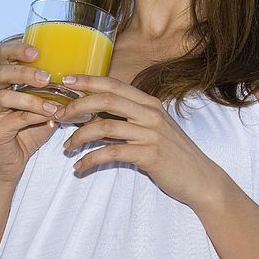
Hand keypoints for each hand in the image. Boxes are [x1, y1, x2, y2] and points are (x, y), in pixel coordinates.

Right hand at [0, 40, 62, 184]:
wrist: (11, 162)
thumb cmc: (31, 129)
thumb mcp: (48, 106)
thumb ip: (60, 92)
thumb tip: (89, 80)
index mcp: (6, 80)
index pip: (4, 55)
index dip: (17, 49)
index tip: (37, 50)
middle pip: (2, 72)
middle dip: (24, 71)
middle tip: (47, 77)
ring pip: (4, 96)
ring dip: (32, 98)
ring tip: (53, 104)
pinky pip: (12, 119)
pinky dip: (33, 116)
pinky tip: (49, 118)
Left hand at [54, 74, 224, 209]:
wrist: (200, 178)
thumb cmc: (173, 153)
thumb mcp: (154, 129)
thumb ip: (130, 118)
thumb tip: (96, 114)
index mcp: (150, 103)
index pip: (114, 84)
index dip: (88, 80)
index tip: (66, 81)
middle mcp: (151, 114)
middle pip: (106, 99)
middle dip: (76, 105)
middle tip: (58, 116)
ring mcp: (151, 134)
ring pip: (104, 126)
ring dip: (78, 136)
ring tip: (67, 148)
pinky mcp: (149, 155)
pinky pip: (110, 153)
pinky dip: (90, 160)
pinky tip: (80, 168)